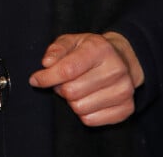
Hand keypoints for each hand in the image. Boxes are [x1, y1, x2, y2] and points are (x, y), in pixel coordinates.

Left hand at [28, 31, 143, 125]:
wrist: (123, 60)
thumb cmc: (92, 51)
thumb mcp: (73, 41)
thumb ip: (57, 49)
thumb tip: (46, 63)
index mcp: (100, 48)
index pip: (68, 69)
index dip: (47, 77)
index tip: (35, 80)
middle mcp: (115, 69)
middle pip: (72, 92)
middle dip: (61, 88)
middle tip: (64, 82)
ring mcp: (124, 90)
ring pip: (80, 108)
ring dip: (72, 101)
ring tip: (77, 88)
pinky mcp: (127, 108)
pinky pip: (91, 120)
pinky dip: (83, 112)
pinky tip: (88, 98)